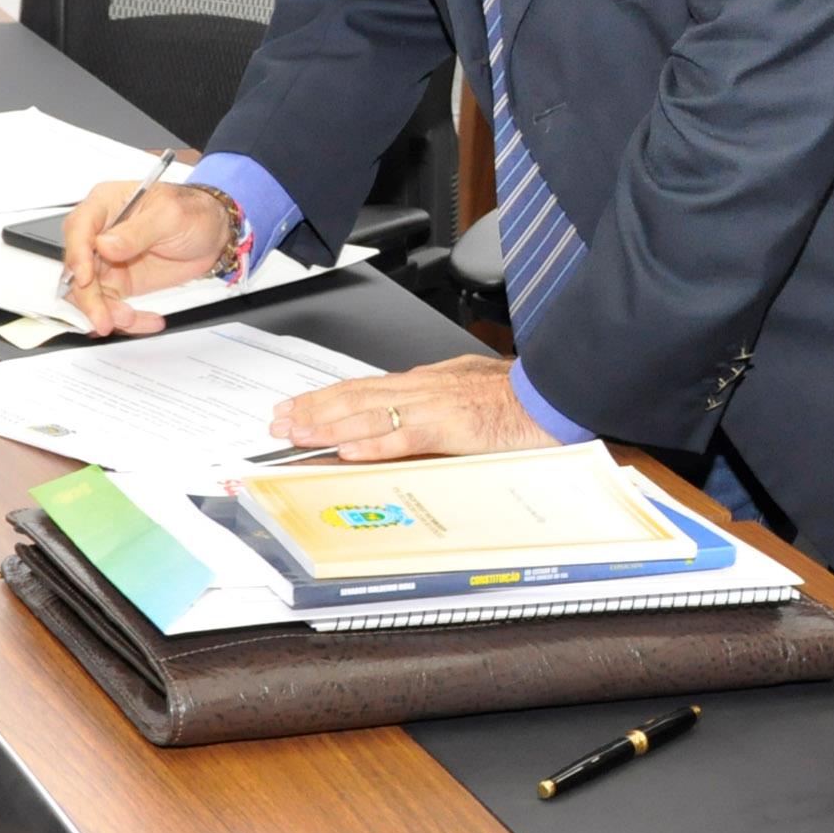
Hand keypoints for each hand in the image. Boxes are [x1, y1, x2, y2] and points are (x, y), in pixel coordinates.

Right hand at [61, 182, 233, 336]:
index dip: (77, 255)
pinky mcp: (119, 283)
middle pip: (77, 268)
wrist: (215, 236)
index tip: (85, 278)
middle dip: (89, 297)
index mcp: (105, 204)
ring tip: (130, 319)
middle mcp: (99, 234)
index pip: (78, 228)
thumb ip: (137, 231)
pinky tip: (147, 321)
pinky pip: (111, 306)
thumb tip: (104, 244)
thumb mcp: (170, 215)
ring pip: (89, 293)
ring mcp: (106, 261)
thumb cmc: (193, 213)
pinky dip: (126, 319)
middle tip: (107, 317)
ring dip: (105, 311)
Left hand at [267, 354, 556, 459]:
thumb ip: (440, 401)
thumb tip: (413, 411)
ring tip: (297, 434)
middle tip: (279, 420)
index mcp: (429, 381)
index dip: (328, 398)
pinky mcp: (451, 427)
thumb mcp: (471, 391)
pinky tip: (347, 451)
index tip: (299, 407)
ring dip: (329, 425)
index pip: (366, 388)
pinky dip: (372, 444)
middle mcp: (425, 388)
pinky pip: (404, 437)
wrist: (553, 396)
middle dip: (314, 409)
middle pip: (357, 397)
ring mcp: (435, 406)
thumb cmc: (520, 398)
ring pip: (370, 414)